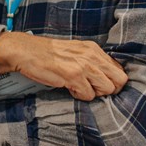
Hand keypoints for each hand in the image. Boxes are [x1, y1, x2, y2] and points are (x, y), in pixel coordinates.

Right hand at [0, 32, 127, 100]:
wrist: (26, 51)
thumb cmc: (48, 54)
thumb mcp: (75, 52)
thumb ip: (91, 61)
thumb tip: (105, 77)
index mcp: (93, 49)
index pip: (119, 69)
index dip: (112, 81)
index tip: (100, 85)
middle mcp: (92, 55)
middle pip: (120, 80)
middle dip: (109, 90)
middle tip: (93, 90)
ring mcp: (84, 65)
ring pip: (107, 89)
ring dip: (94, 94)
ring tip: (79, 88)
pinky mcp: (74, 76)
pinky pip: (88, 95)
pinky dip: (79, 96)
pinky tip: (69, 88)